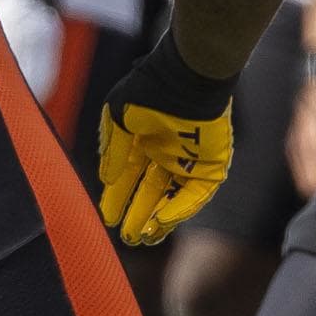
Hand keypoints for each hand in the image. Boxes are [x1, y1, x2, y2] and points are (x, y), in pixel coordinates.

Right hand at [97, 34, 236, 244]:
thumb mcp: (120, 119)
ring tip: (143, 237)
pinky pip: (195, 194)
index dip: (119, 199)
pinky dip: (179, 208)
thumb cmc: (150, 90)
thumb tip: (105, 180)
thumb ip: (113, 151)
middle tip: (127, 238)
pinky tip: (161, 221)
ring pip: (173, 197)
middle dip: (139, 214)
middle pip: (152, 192)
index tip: (107, 218)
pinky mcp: (210, 165)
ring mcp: (190, 160)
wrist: (186, 77)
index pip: (130, 178)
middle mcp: (167, 153)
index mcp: (146, 141)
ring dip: (158, 218)